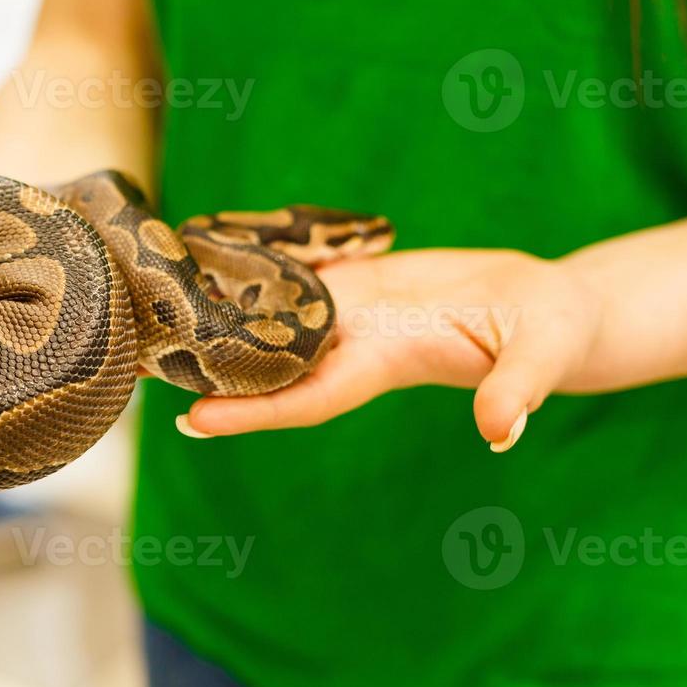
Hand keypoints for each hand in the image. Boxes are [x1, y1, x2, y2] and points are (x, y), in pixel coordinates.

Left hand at [178, 249, 606, 450]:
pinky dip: (254, 270)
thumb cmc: (550, 333)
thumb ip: (517, 391)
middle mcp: (353, 343)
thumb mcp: (540, 355)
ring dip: (217, 316)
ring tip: (148, 307)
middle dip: (206, 368)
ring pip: (271, 318)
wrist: (549, 308)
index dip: (250, 414)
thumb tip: (502, 432)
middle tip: (135, 362)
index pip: (305, 398)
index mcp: (385, 362)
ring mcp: (350, 312)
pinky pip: (294, 277)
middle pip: (266, 363)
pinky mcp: (356, 282)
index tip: (189, 423)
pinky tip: (204, 254)